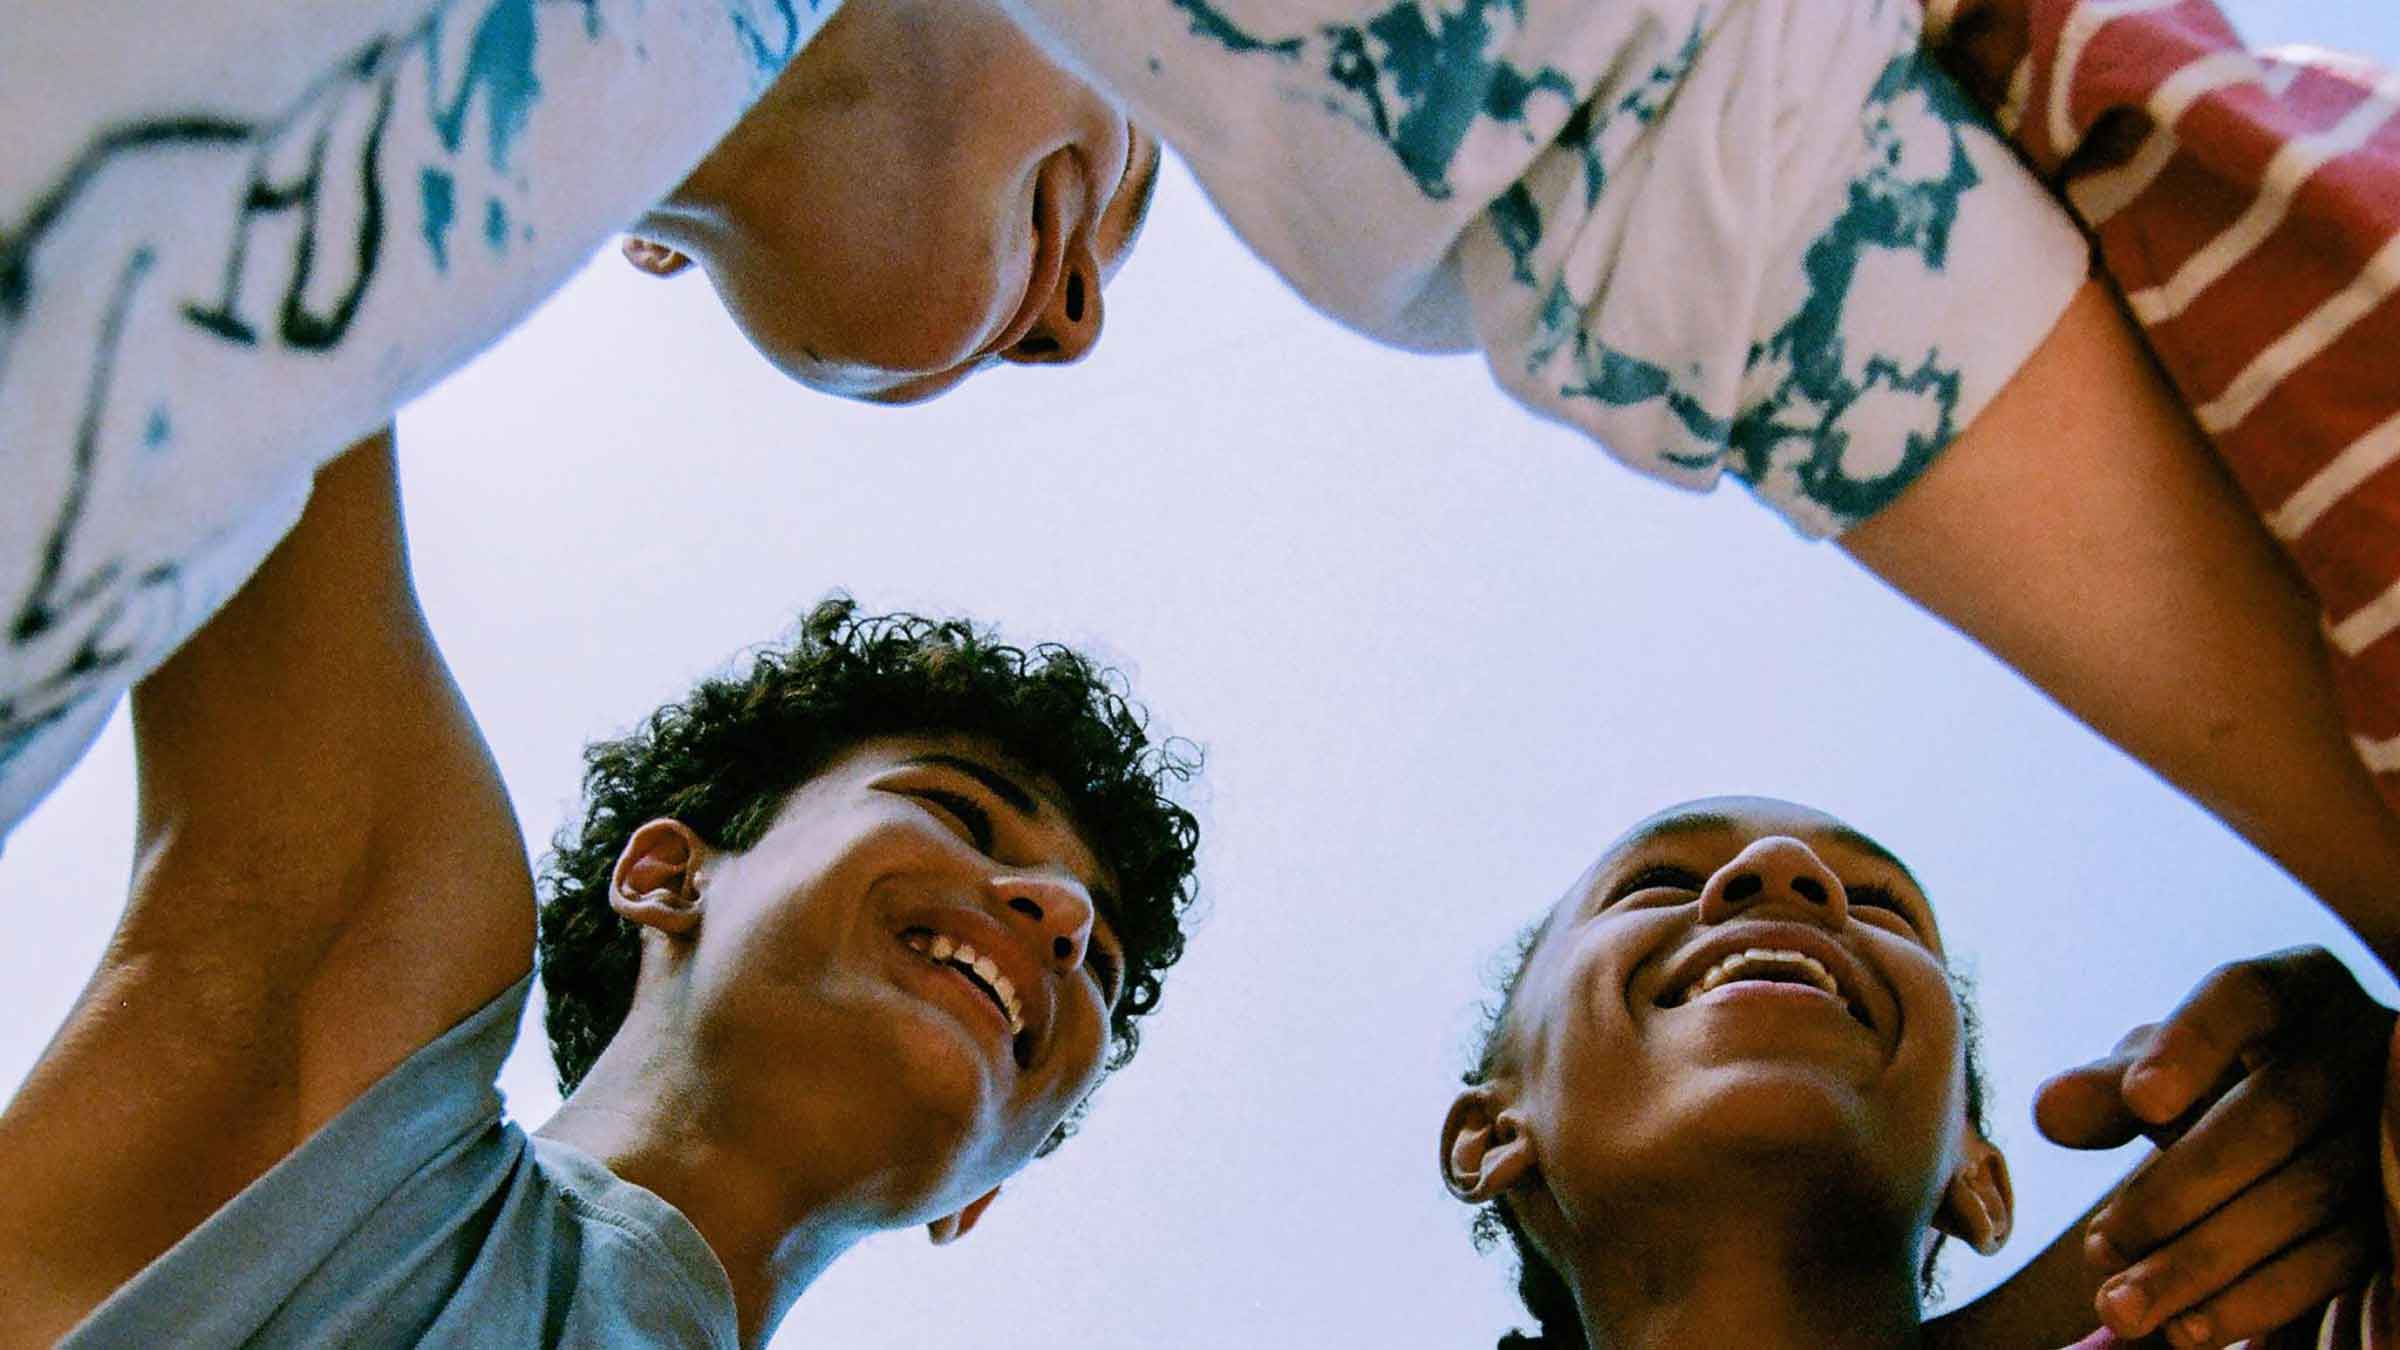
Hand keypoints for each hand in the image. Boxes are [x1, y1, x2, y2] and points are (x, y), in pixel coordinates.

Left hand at [2035, 946, 2393, 1347]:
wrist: (2293, 1137)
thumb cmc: (2209, 1084)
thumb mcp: (2157, 1074)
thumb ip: (2104, 1088)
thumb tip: (2048, 1111)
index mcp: (2293, 988)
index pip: (2245, 996)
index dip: (2192, 1046)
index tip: (2139, 1104)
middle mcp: (2358, 1047)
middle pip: (2275, 1112)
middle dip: (2180, 1187)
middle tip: (2101, 1245)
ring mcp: (2389, 1129)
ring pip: (2308, 1195)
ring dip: (2208, 1258)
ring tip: (2122, 1306)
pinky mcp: (2396, 1209)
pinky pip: (2336, 1259)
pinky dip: (2257, 1298)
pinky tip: (2188, 1328)